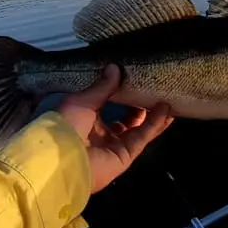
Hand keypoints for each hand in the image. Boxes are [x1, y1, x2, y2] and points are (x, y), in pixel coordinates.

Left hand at [57, 64, 174, 192]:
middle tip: (154, 91)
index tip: (135, 80)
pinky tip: (165, 111)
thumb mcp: (81, 101)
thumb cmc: (65, 126)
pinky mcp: (125, 156)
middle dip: (141, 106)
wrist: (60, 159)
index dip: (122, 95)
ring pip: (139, 129)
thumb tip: (115, 68)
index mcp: (86, 120)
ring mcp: (114, 147)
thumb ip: (101, 87)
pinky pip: (142, 138)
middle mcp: (101, 134)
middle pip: (127, 120)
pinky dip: (154, 124)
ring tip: (167, 99)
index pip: (108, 106)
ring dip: (153, 115)